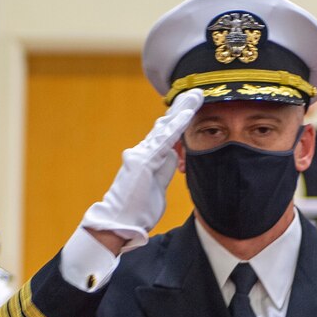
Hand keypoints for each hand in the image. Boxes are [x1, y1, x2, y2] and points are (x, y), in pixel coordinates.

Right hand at [81, 90, 203, 252]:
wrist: (120, 223)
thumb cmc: (137, 209)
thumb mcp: (157, 188)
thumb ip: (164, 171)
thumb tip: (174, 159)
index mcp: (147, 158)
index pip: (166, 135)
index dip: (177, 121)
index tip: (189, 107)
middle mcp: (143, 151)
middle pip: (166, 126)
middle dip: (181, 109)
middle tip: (195, 93)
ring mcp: (142, 154)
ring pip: (166, 128)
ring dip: (182, 111)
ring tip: (196, 96)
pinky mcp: (144, 160)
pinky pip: (165, 140)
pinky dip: (177, 125)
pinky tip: (187, 114)